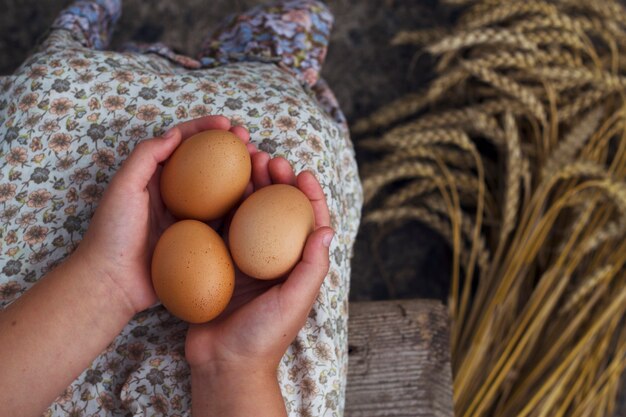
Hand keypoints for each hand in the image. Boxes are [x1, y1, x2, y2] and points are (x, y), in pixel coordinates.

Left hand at [73, 115, 254, 314]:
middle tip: (250, 143)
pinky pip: (225, 221)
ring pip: (222, 191)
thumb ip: (146, 157)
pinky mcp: (199, 241)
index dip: (205, 129)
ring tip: (260, 166)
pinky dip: (241, 207)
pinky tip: (257, 199)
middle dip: (231, 149)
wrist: (113, 282)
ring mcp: (189, 218)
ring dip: (242, 175)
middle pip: (209, 164)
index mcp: (155, 177)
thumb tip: (175, 134)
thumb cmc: (112, 233)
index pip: (183, 144)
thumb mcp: (123, 188)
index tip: (227, 125)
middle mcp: (175, 194)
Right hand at [184, 153, 333, 415]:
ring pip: (250, 212)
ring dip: (250, 186)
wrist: (223, 363)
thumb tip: (326, 229)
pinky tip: (216, 188)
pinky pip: (223, 227)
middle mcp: (274, 258)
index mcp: (297, 266)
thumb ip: (311, 268)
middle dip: (277, 181)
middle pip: (278, 210)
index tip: (301, 172)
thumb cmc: (264, 337)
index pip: (309, 222)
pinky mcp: (220, 263)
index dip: (309, 195)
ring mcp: (246, 259)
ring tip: (245, 162)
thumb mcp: (294, 303)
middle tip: (268, 158)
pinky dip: (223, 205)